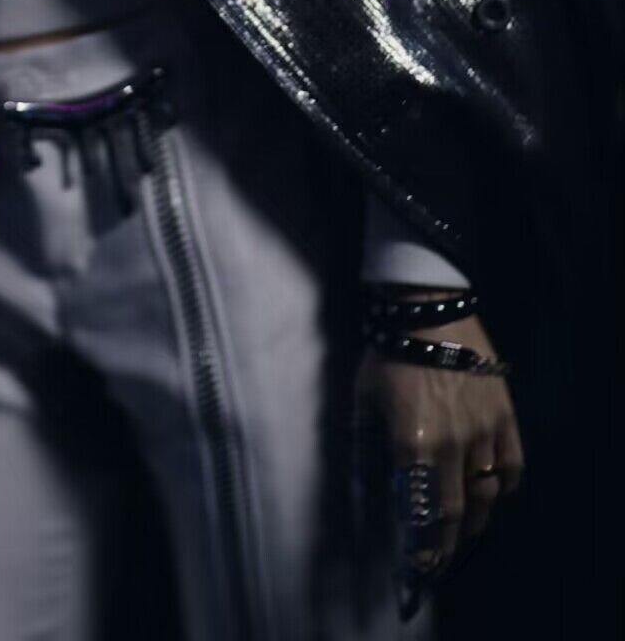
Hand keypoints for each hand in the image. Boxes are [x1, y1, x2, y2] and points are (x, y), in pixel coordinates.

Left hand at [352, 291, 524, 588]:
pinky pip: (512, 464)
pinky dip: (505, 484)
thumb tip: (362, 490)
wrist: (427, 309)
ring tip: (465, 526)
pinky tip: (495, 489)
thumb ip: (362, 449)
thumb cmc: (387, 352)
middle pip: (455, 511)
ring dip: (476, 515)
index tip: (419, 565)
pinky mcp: (504, 415)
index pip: (421, 512)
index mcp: (412, 444)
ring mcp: (483, 430)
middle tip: (441, 556)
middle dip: (448, 540)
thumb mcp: (363, 400)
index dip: (421, 545)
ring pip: (486, 492)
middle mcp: (451, 445)